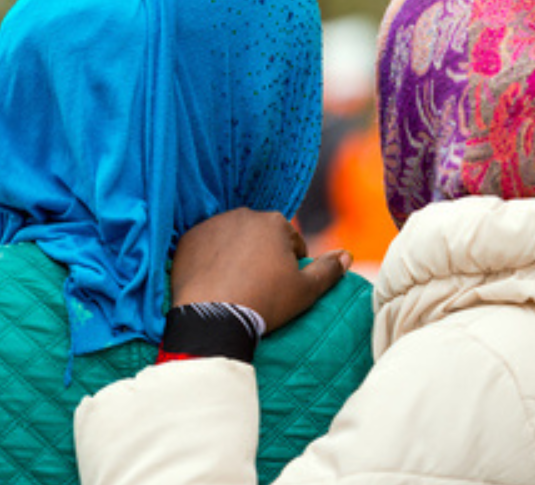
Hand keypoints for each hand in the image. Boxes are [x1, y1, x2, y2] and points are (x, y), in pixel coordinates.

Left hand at [171, 208, 351, 332]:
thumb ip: (329, 270)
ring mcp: (212, 225)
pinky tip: (213, 283)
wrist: (213, 319)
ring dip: (235, 255)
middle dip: (261, 256)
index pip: (290, 241)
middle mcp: (243, 215)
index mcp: (274, 222)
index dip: (290, 265)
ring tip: (235, 286)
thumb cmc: (265, 303)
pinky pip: (204, 247)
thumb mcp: (306, 291)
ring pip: (231, 239)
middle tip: (258, 288)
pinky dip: (210, 260)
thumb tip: (347, 255)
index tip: (282, 287)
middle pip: (259, 236)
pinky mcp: (188, 239)